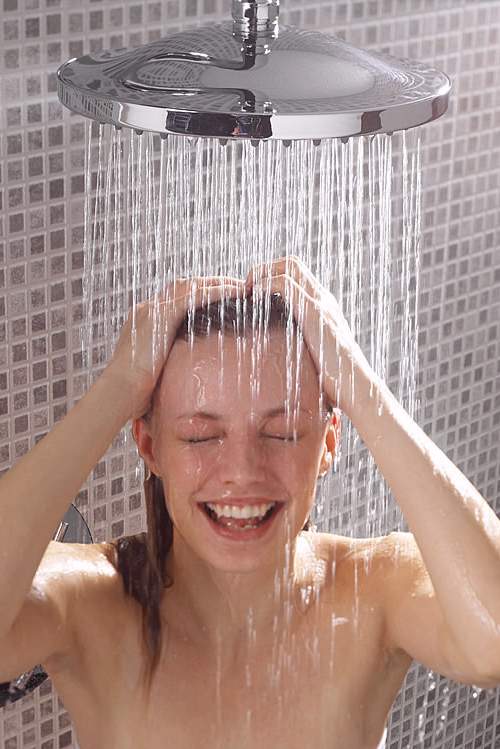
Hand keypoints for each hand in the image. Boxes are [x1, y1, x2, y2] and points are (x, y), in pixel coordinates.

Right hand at [105, 277, 245, 418]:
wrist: (118, 394)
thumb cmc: (134, 395)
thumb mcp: (156, 375)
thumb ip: (170, 368)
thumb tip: (185, 382)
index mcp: (145, 322)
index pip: (176, 300)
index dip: (200, 296)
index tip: (222, 301)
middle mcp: (147, 310)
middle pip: (185, 287)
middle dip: (211, 284)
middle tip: (237, 288)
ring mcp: (152, 310)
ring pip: (191, 286)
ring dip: (218, 283)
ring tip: (241, 287)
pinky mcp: (161, 315)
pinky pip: (194, 295)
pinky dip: (216, 291)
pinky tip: (235, 291)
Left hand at [245, 256, 373, 416]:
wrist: (356, 389)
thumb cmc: (336, 381)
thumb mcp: (316, 357)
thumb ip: (304, 348)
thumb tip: (286, 360)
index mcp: (324, 307)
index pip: (297, 274)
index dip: (272, 276)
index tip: (254, 295)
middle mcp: (324, 299)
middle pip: (292, 263)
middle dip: (264, 268)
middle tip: (246, 289)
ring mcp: (321, 303)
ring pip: (288, 266)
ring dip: (262, 273)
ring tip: (247, 291)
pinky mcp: (315, 313)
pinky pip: (285, 285)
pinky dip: (265, 285)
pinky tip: (254, 301)